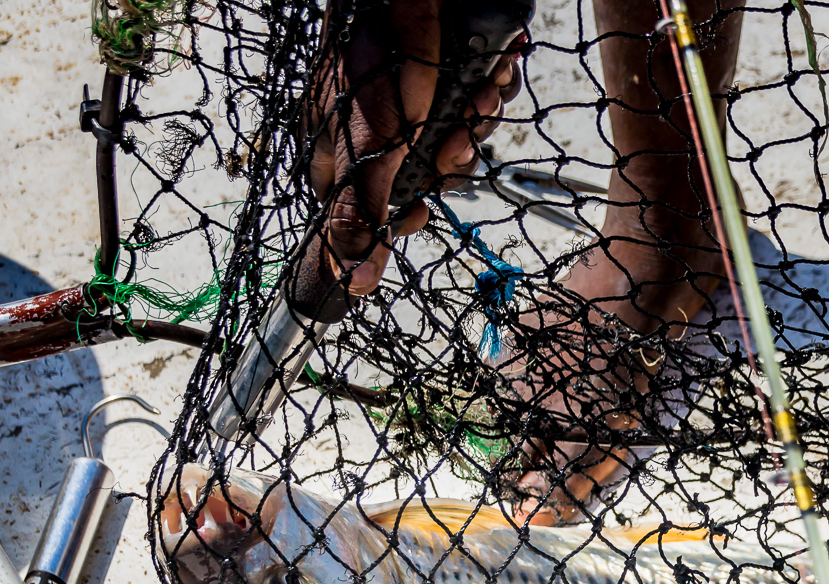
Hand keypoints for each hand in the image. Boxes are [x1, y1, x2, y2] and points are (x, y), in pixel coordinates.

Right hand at [304, 1, 523, 295]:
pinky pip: (474, 110)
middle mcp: (375, 130)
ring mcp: (413, 106)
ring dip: (472, 125)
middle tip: (454, 141)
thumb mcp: (367, 147)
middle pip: (419, 181)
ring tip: (475, 97)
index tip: (420, 213)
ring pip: (453, 146)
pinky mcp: (448, 81)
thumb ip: (358, 217)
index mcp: (341, 148)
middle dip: (447, 161)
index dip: (393, 219)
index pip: (361, 212)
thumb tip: (352, 284)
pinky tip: (487, 79)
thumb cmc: (378, 53)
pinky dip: (486, 97)